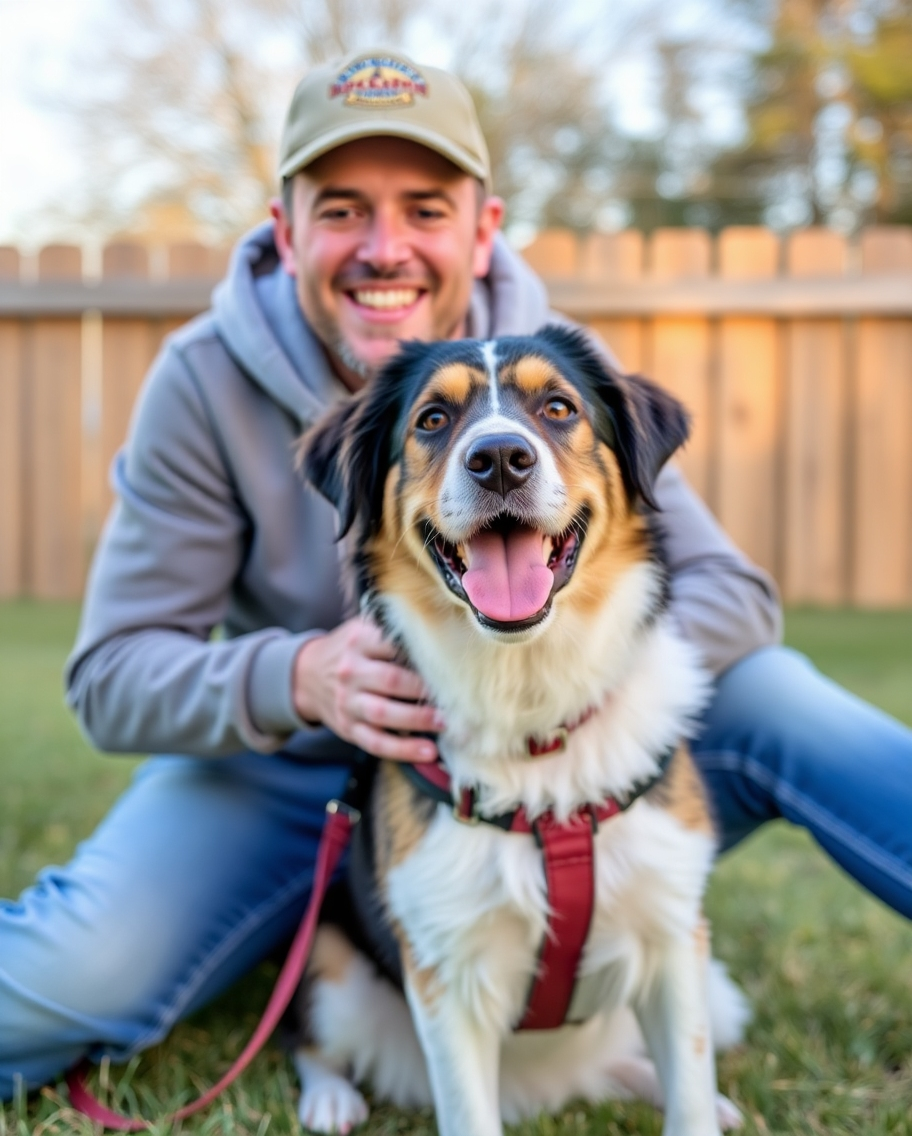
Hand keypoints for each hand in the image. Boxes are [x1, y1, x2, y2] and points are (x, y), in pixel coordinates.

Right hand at [292, 616, 440, 762]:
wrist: (306, 676)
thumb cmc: (350, 651)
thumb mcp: (363, 630)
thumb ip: (393, 631)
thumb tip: (443, 635)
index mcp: (359, 640)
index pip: (393, 644)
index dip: (423, 654)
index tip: (451, 662)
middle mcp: (351, 671)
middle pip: (391, 681)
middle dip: (424, 691)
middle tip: (455, 697)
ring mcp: (347, 702)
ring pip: (383, 714)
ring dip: (418, 720)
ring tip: (446, 724)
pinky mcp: (348, 728)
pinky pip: (376, 743)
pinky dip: (403, 750)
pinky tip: (428, 752)